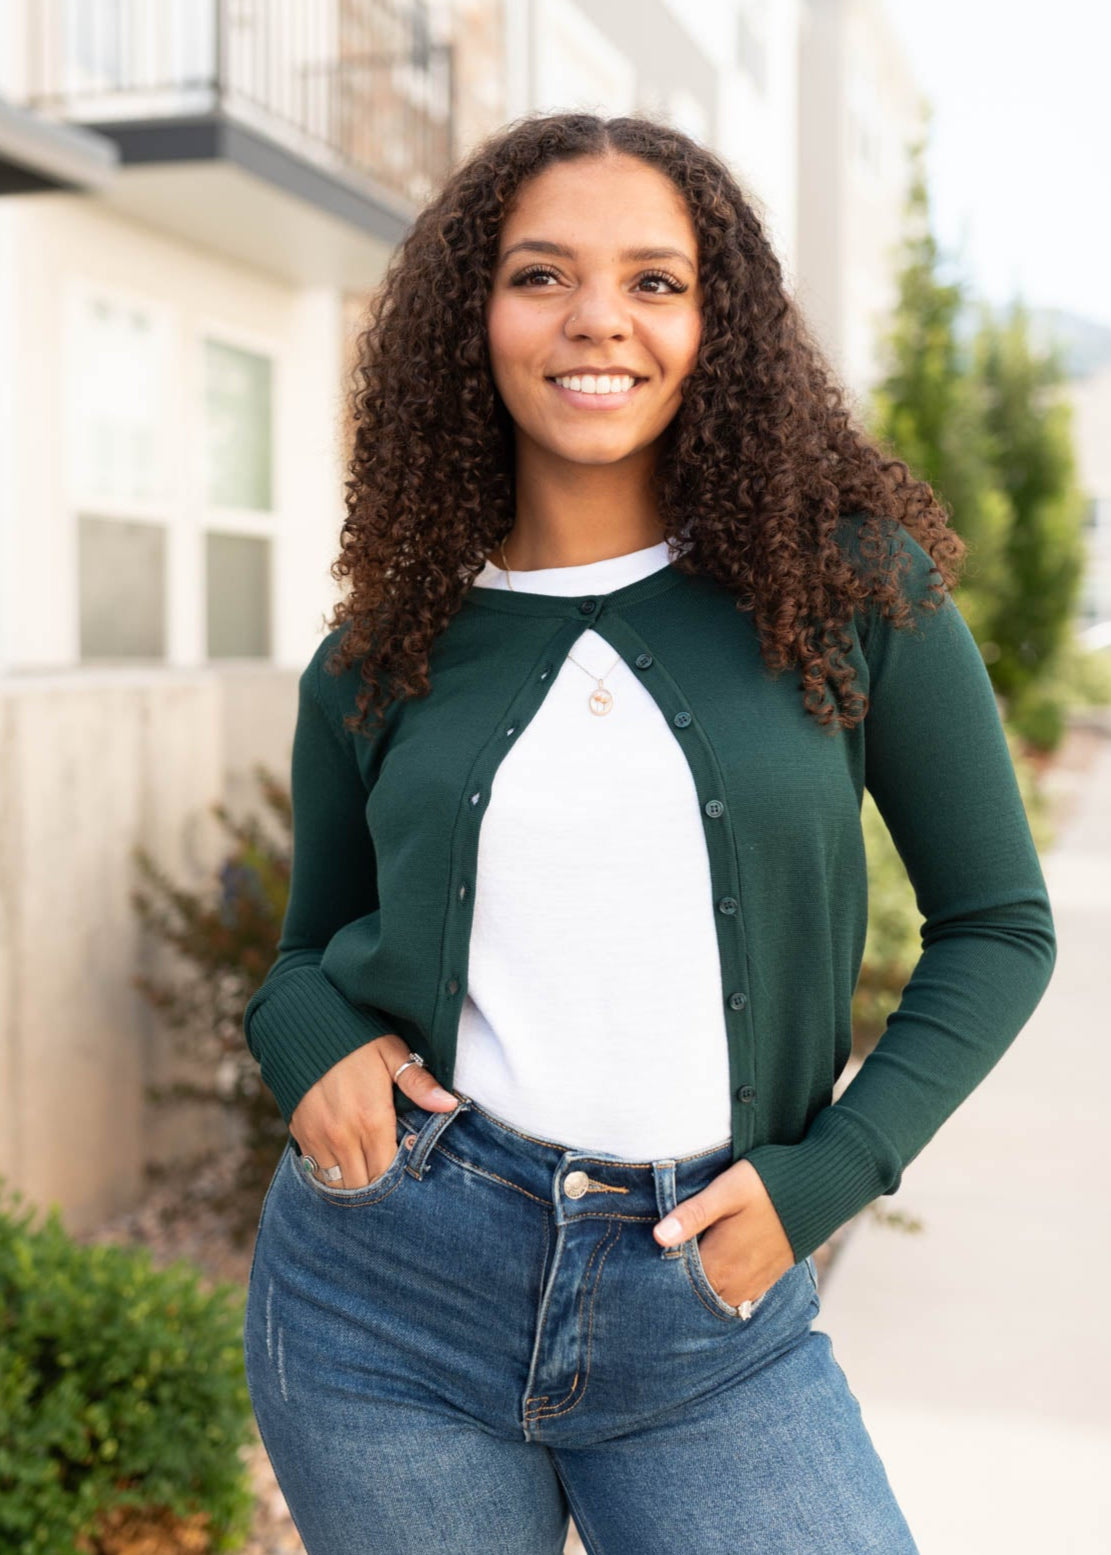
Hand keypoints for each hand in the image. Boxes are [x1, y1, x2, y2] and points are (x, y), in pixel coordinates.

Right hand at [289, 1035, 457, 1188]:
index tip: (403, 1166)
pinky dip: (330, 1173)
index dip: (397, 1176)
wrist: (303, 1027)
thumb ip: (419, 1084)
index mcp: (372, 1119)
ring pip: (338, 1184)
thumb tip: (449, 1104)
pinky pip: (316, 1171)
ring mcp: (319, 1138)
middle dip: (376, 1185)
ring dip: (352, 1182)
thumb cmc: (355, 1039)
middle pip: (362, 1184)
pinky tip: (343, 1161)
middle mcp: (344, 1135)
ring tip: (365, 1171)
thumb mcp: (392, 1053)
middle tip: (386, 1173)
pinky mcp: (301, 1134)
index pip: (387, 1171)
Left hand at [653, 1159, 794, 1307]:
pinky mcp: (767, 1279)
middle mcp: (736, 1283)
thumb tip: (657, 1237)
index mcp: (721, 1264)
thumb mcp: (726, 1191)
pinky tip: (712, 1273)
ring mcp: (753, 1284)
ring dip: (698, 1288)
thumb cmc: (769, 1184)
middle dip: (675, 1284)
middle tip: (656, 1268)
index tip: (644, 1263)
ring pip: (715, 1299)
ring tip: (681, 1269)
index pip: (677, 1284)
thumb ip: (693, 1214)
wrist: (820, 1190)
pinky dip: (719, 1290)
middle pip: (694, 1295)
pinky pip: (736, 1298)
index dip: (658, 1275)